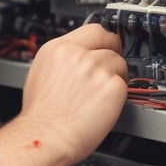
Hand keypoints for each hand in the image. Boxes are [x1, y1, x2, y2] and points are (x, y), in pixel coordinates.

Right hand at [0, 24, 126, 165]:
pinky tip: (103, 105)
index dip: (103, 39)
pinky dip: (118, 95)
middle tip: (109, 69)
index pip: (93, 29)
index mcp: (57, 49)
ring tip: (100, 94)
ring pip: (119, 63)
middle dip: (112, 55)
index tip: (107, 44)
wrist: (45, 136)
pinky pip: (124, 85)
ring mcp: (95, 70)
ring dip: (115, 76)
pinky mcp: (111, 88)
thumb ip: (62, 59)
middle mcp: (77, 55)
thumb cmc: (41, 114)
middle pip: (109, 43)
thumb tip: (76, 57)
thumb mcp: (41, 73)